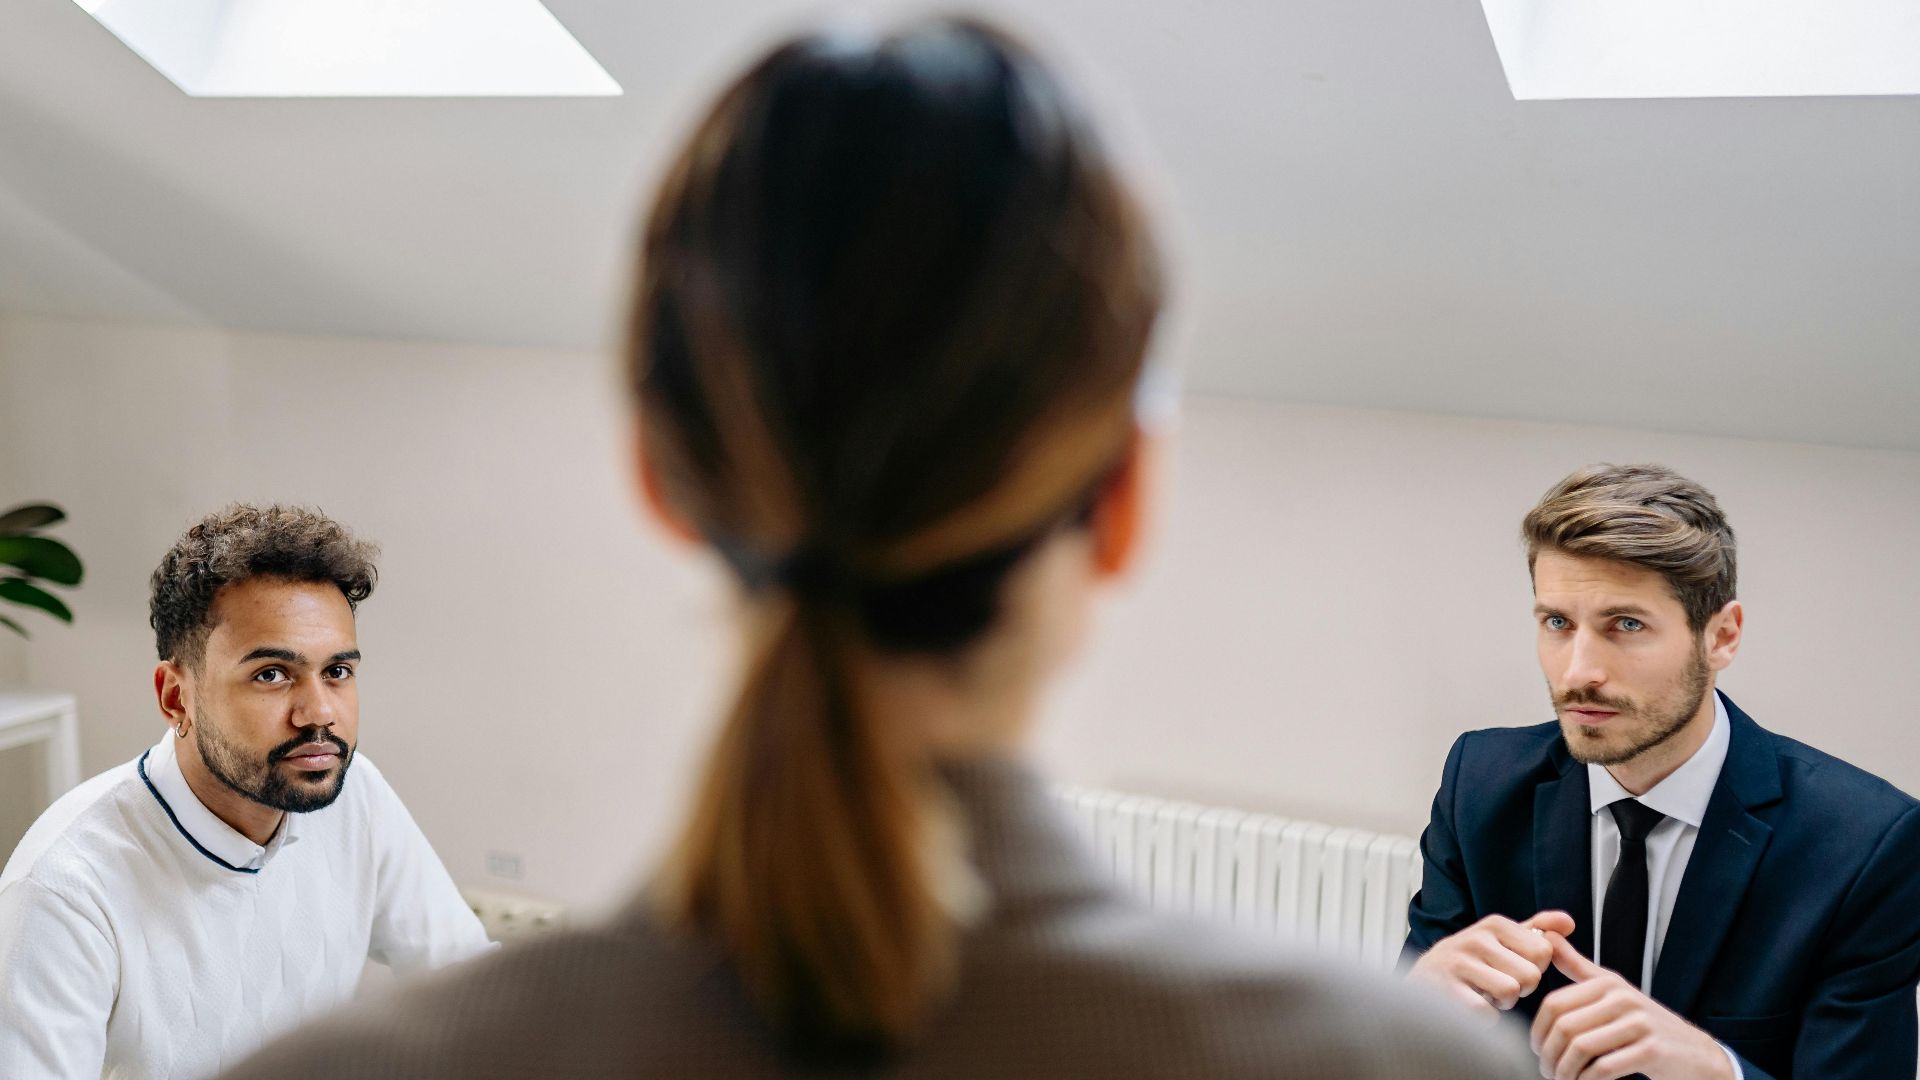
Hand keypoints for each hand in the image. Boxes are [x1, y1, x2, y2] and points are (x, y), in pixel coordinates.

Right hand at [1408, 910, 1574, 1017]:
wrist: (1424, 980)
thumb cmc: (1472, 962)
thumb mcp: (1502, 939)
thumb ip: (1537, 930)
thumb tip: (1569, 923)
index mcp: (1494, 924)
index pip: (1544, 952)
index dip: (1535, 968)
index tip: (1513, 968)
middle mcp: (1475, 938)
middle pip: (1530, 975)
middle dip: (1519, 988)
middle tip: (1496, 984)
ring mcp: (1458, 964)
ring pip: (1510, 993)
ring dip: (1502, 1004)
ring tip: (1484, 994)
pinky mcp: (1446, 991)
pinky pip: (1488, 1014)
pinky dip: (1485, 1018)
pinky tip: (1471, 1006)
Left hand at [1531, 933, 1735, 1079]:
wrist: (1695, 1054)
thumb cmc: (1646, 1024)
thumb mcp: (1613, 990)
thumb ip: (1578, 967)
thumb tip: (1547, 935)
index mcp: (1607, 983)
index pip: (1554, 1004)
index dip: (1538, 1031)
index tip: (1536, 1050)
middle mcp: (1623, 999)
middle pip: (1565, 1027)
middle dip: (1549, 1056)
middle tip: (1547, 1071)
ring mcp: (1639, 1024)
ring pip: (1581, 1048)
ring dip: (1565, 1071)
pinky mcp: (1652, 1051)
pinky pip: (1605, 1068)